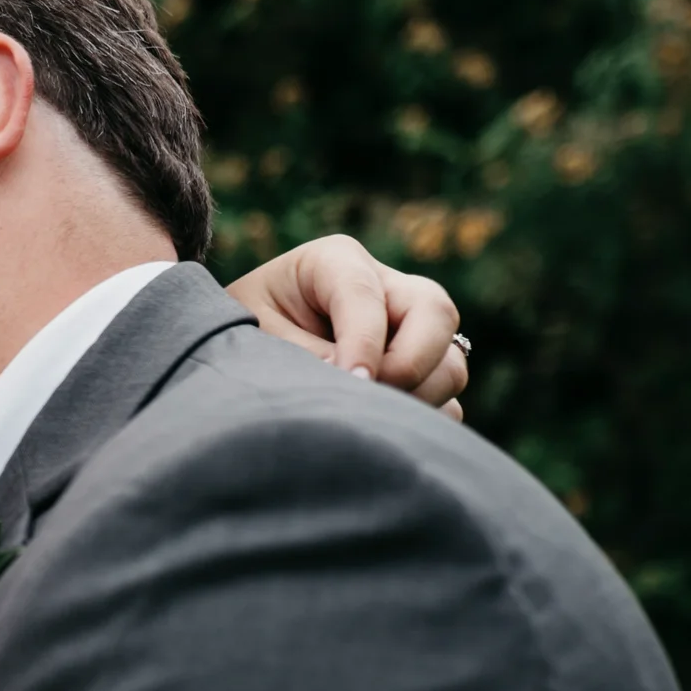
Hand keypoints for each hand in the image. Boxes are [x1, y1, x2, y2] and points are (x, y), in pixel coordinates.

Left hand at [226, 234, 469, 419]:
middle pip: (436, 315)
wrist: (240, 351)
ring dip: (417, 397)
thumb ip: (301, 355)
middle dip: (410, 364)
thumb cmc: (241, 332)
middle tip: (365, 396)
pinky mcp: (419, 370)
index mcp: (334, 261)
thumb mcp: (253, 335)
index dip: (363, 341)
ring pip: (450, 361)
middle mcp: (386, 287)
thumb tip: (358, 383)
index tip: (350, 383)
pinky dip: (423, 418)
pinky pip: (447, 398)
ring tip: (363, 417)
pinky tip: (377, 429)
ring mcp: (410, 330)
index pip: (364, 293)